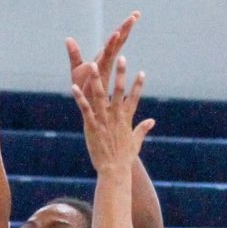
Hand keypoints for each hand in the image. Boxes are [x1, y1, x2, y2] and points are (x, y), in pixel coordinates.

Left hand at [68, 12, 138, 91]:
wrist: (86, 105)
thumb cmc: (84, 89)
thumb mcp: (76, 68)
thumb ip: (74, 53)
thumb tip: (68, 38)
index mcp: (104, 59)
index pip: (115, 41)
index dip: (123, 29)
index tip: (133, 16)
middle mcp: (107, 62)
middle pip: (118, 41)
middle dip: (127, 27)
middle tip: (136, 14)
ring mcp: (105, 66)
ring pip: (114, 47)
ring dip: (120, 34)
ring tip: (128, 21)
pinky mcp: (100, 73)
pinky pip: (107, 54)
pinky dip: (111, 44)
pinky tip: (115, 35)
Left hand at [69, 58, 153, 172]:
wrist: (114, 170)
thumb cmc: (124, 158)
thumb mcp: (136, 142)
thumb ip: (143, 129)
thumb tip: (152, 121)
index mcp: (126, 119)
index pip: (135, 98)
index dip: (138, 85)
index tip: (142, 72)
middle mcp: (116, 116)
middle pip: (119, 91)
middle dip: (121, 73)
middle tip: (122, 57)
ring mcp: (104, 120)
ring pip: (101, 96)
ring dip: (97, 79)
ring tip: (94, 64)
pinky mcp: (92, 126)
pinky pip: (85, 108)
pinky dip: (80, 98)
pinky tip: (74, 87)